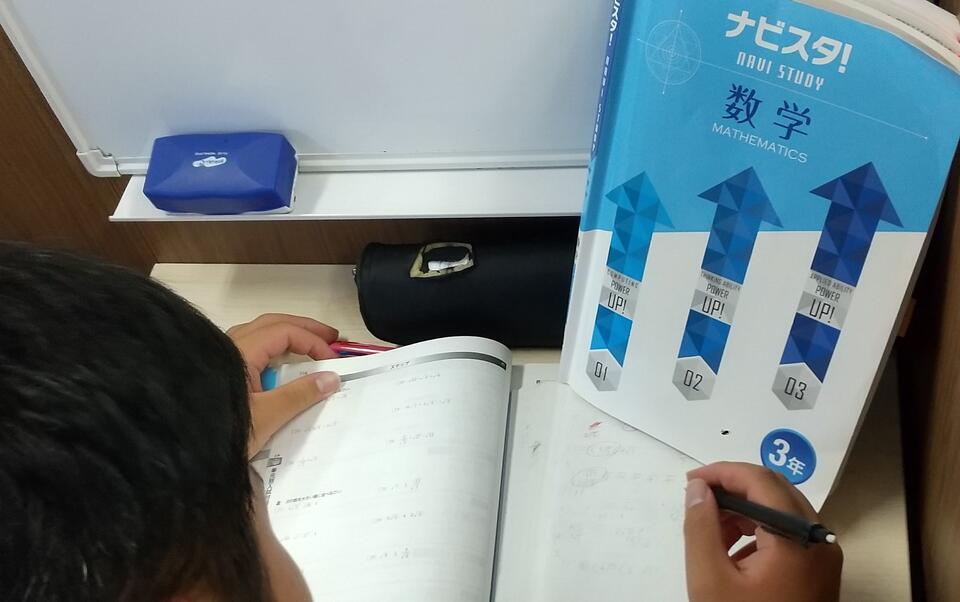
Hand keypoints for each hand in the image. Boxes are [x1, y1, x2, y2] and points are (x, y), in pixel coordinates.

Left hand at [228, 313, 341, 458]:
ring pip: (259, 334)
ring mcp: (221, 357)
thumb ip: (299, 394)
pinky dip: (273, 350)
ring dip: (288, 336)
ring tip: (311, 346)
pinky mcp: (218, 371)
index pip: (284, 332)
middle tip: (332, 337)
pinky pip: (251, 349)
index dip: (312, 341)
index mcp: (241, 352)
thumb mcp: (267, 416)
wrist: (182, 449)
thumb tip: (331, 378)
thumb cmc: (223, 432)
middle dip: (304, 328)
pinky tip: (282, 365)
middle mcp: (230, 346)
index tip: (332, 361)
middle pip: (272, 324)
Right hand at [684, 462, 842, 601]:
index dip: (722, 472)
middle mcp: (819, 539)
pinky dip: (759, 530)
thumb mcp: (710, 578)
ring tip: (711, 530)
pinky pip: (790, 533)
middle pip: (776, 490)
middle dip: (733, 489)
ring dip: (745, 510)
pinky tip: (733, 552)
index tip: (691, 480)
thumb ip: (700, 526)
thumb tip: (698, 488)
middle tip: (698, 500)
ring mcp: (824, 556)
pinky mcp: (820, 571)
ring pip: (783, 510)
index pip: (760, 480)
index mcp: (797, 537)